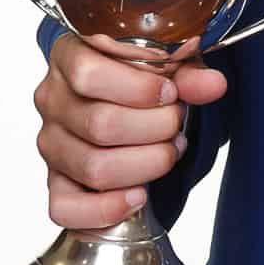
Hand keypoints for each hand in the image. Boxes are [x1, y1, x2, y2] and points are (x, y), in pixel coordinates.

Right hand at [33, 31, 227, 228]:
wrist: (118, 104)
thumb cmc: (138, 80)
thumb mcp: (166, 66)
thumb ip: (188, 73)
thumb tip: (212, 85)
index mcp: (70, 56)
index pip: (90, 74)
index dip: (139, 89)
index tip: (170, 94)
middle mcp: (52, 100)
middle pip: (100, 124)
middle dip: (155, 129)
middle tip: (176, 124)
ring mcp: (51, 144)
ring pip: (94, 167)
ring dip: (146, 165)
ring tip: (168, 152)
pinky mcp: (55, 182)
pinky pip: (66, 208)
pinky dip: (107, 208)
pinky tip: (138, 196)